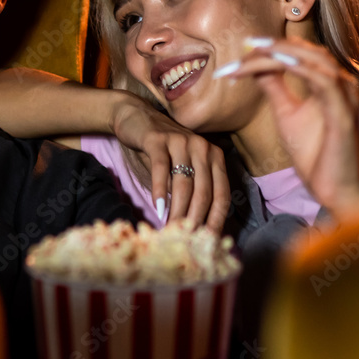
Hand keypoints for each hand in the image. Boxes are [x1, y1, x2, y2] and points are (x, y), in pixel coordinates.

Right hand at [110, 94, 228, 232]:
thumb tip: (196, 226)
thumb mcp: (181, 168)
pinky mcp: (158, 139)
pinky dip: (160, 190)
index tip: (208, 241)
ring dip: (177, 210)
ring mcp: (181, 141)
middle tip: (186, 241)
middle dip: (195, 219)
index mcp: (214, 157)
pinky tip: (157, 208)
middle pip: (204, 192)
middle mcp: (202, 147)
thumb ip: (191, 190)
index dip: (216, 220)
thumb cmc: (161, 150)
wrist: (136, 117)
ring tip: (170, 229)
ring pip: (183, 183)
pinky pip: (161, 169)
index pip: (221, 194)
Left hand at [217, 37, 358, 218]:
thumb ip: (274, 87)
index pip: (300, 54)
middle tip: (246, 45)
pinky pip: (326, 82)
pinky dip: (303, 69)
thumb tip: (254, 65)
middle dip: (275, 46)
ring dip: (285, 52)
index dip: (272, 48)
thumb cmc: (314, 153)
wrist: (332, 188)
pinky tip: (281, 64)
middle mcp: (341, 85)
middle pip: (308, 51)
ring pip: (317, 60)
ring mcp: (346, 98)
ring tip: (257, 51)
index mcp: (329, 84)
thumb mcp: (286, 113)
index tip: (241, 51)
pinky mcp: (345, 114)